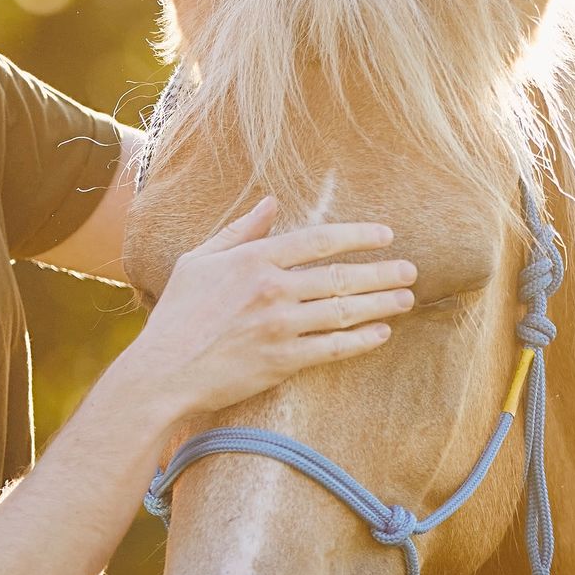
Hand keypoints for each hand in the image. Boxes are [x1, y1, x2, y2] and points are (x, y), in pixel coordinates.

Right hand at [118, 197, 415, 418]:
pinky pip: (334, 347)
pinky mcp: (283, 361)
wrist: (163, 371)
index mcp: (253, 259)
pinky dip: (362, 340)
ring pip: (344, 310)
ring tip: (406, 299)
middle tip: (411, 270)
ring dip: (381, 304)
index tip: (385, 235)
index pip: (320, 240)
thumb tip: (271, 203)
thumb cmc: (176, 315)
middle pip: (342, 276)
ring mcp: (280, 326)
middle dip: (382, 272)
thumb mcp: (198, 261)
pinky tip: (381, 333)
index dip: (358, 236)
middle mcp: (272, 289)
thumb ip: (239, 231)